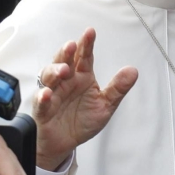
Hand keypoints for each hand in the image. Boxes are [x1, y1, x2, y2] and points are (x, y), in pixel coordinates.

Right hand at [33, 28, 137, 170]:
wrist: (66, 143)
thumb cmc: (82, 120)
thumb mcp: (105, 105)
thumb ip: (117, 88)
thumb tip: (133, 70)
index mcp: (82, 76)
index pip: (84, 57)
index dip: (86, 44)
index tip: (90, 32)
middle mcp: (66, 81)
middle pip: (63, 61)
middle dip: (66, 53)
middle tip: (72, 46)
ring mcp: (53, 93)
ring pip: (49, 77)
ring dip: (54, 71)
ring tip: (64, 70)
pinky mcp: (43, 109)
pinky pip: (40, 101)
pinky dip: (42, 97)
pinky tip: (47, 94)